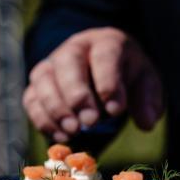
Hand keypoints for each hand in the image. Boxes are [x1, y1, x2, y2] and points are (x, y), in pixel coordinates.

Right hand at [23, 27, 162, 141]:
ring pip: (43, 80)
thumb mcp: (146, 86)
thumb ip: (148, 101)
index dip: (108, 83)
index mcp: (106, 43)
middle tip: (90, 123)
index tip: (116, 111)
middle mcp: (75, 49)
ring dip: (56, 108)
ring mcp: (52, 65)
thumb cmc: (126, 79)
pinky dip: (42, 119)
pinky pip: (31, 99)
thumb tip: (146, 123)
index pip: (105, 56)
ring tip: (72, 132)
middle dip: (77, 95)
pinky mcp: (38, 86)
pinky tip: (60, 136)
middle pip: (68, 63)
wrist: (102, 76)